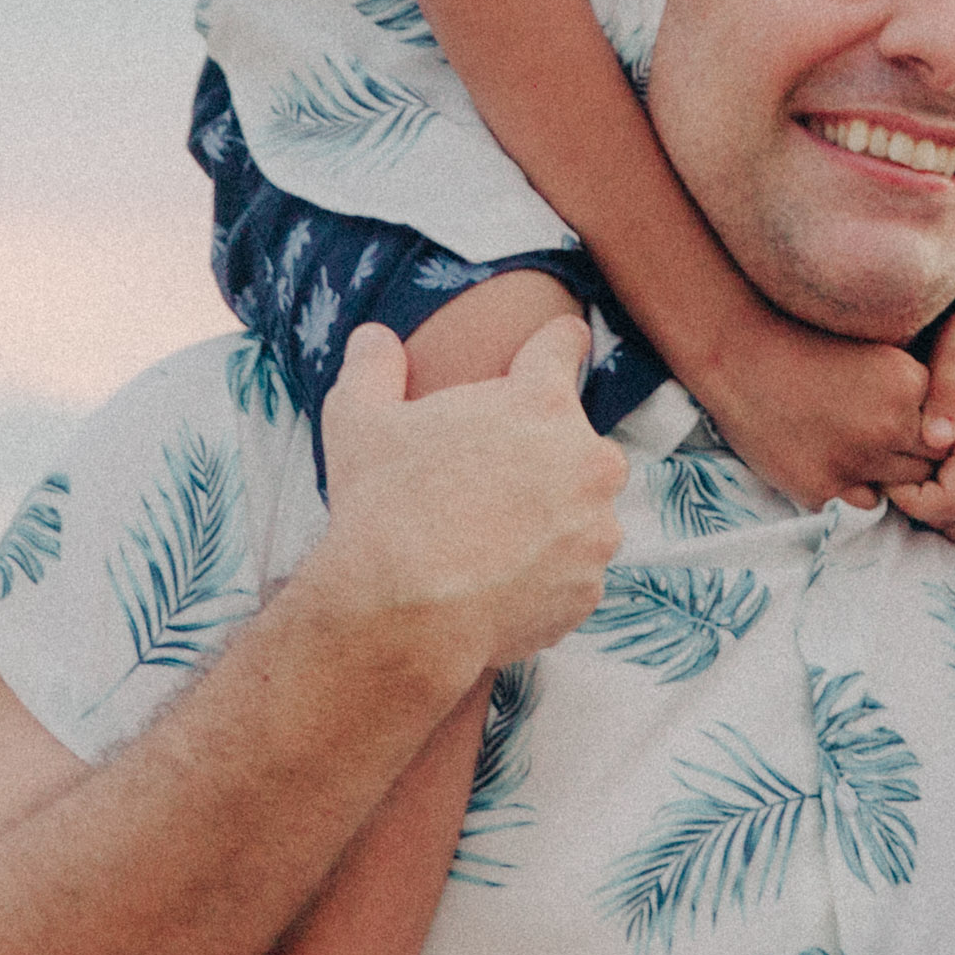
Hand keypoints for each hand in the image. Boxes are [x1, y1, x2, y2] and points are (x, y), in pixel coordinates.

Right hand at [296, 319, 622, 686]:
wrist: (403, 616)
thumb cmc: (382, 508)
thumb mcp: (358, 422)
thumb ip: (372, 368)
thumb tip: (372, 338)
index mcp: (540, 402)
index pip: (565, 343)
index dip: (554, 344)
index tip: (555, 347)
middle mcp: (587, 458)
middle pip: (576, 436)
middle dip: (543, 450)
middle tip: (487, 476)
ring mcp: (596, 528)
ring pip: (581, 508)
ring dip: (550, 515)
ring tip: (488, 537)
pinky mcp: (590, 587)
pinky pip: (573, 569)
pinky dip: (545, 573)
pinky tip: (497, 579)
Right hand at [686, 309, 943, 513]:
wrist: (739, 353)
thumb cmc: (806, 342)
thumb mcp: (876, 350)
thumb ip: (913, 386)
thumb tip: (946, 425)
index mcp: (909, 385)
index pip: (948, 428)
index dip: (933, 428)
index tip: (914, 422)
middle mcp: (890, 427)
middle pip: (932, 463)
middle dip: (918, 456)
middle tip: (892, 442)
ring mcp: (856, 462)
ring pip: (903, 489)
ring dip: (891, 476)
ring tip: (865, 451)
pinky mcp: (822, 489)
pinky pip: (864, 505)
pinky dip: (859, 490)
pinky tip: (840, 464)